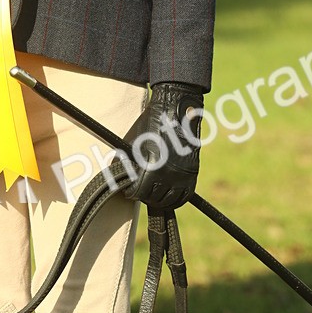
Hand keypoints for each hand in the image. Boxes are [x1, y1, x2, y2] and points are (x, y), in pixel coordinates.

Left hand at [116, 81, 203, 208]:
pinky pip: (184, 196)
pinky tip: (168, 197)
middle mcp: (167, 174)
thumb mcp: (134, 142)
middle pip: (153, 198)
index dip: (131, 193)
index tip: (128, 192)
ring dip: (158, 200)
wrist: (175, 112)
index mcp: (151, 167)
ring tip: (152, 196)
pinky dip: (175, 200)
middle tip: (140, 193)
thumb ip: (127, 160)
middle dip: (144, 196)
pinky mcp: (192, 174)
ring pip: (168, 200)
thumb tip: (120, 174)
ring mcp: (181, 175)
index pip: (139, 192)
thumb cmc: (150, 124)